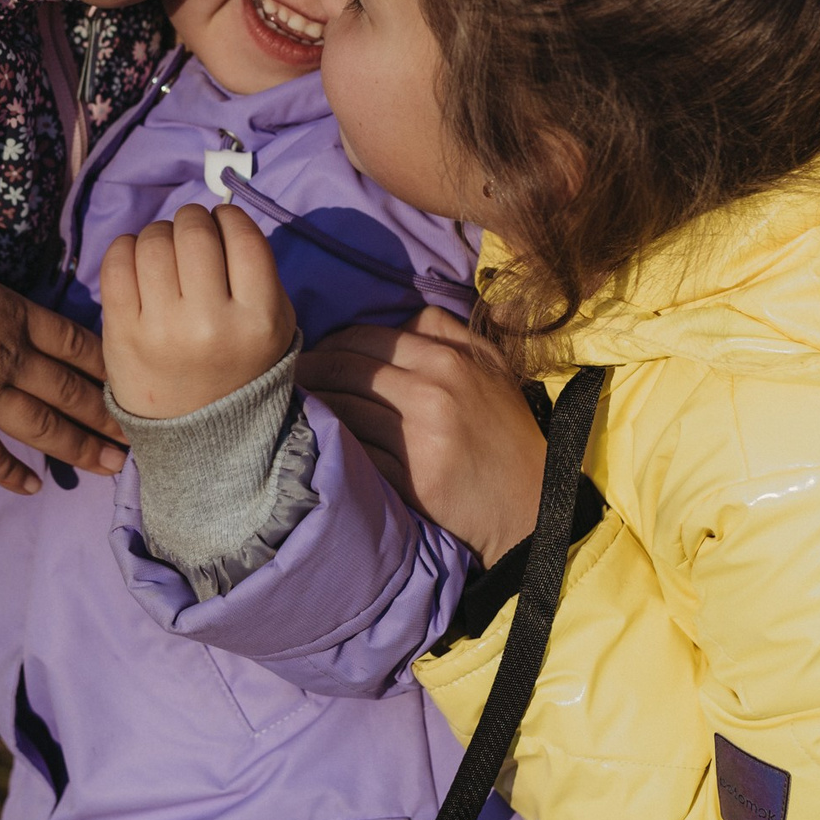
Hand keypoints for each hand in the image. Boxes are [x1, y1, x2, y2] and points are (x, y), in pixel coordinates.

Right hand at [0, 241, 123, 494]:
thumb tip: (10, 322)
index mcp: (16, 316)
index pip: (78, 345)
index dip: (109, 369)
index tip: (134, 385)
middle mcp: (9, 357)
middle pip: (72, 391)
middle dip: (108, 418)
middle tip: (139, 439)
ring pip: (43, 426)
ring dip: (79, 448)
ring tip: (111, 467)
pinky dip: (10, 473)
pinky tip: (34, 487)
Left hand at [100, 203, 297, 417]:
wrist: (198, 434)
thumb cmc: (239, 365)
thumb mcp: (274, 325)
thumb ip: (257, 270)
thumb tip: (218, 216)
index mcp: (258, 320)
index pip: (243, 236)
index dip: (229, 218)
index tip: (222, 225)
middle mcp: (209, 323)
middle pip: (194, 232)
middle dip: (192, 221)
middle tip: (190, 235)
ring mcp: (161, 329)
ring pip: (153, 241)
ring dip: (159, 234)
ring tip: (165, 252)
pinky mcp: (122, 334)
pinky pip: (116, 262)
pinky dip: (126, 249)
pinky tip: (138, 262)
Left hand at [299, 307, 544, 561]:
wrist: (531, 504)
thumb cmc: (507, 433)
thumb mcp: (491, 368)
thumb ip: (448, 332)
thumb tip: (401, 315)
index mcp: (449, 360)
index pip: (366, 338)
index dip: (329, 344)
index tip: (310, 353)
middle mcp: (433, 392)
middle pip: (347, 369)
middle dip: (310, 371)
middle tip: (288, 378)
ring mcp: (420, 438)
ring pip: (344, 410)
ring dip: (314, 407)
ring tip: (293, 408)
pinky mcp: (410, 480)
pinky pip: (355, 453)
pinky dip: (331, 445)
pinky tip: (319, 443)